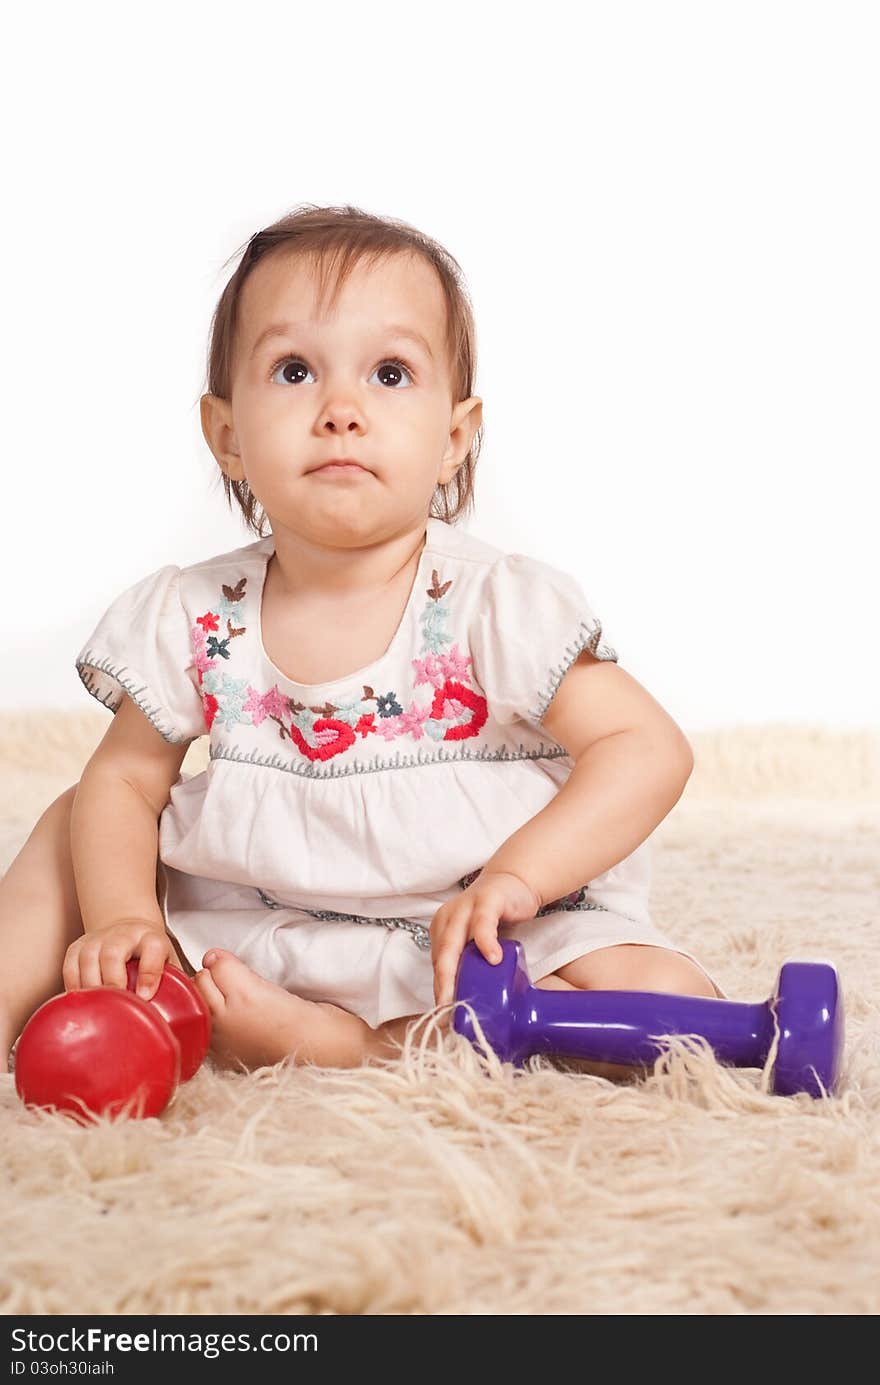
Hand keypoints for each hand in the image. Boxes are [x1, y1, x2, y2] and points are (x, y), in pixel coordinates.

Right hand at [62, 919, 180, 1000]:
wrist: (128, 925)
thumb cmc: (151, 952)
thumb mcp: (168, 960)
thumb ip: (176, 984)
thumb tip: (186, 1021)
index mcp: (151, 938)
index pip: (152, 950)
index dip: (149, 974)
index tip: (145, 996)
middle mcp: (123, 934)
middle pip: (113, 955)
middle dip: (113, 983)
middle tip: (116, 1008)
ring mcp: (97, 938)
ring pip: (87, 961)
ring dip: (92, 988)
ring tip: (98, 1011)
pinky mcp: (78, 946)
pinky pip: (69, 967)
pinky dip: (73, 987)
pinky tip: (82, 1005)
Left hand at [430, 870, 541, 1015]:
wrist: (514, 883)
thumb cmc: (494, 919)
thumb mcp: (478, 943)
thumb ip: (471, 964)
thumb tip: (471, 1004)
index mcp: (442, 930)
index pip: (437, 964)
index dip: (440, 991)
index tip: (444, 1018)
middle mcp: (448, 918)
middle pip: (441, 956)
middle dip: (442, 986)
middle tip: (446, 1012)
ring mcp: (466, 907)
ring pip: (454, 940)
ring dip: (457, 969)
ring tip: (463, 994)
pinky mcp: (487, 900)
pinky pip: (482, 922)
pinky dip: (486, 942)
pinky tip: (493, 958)